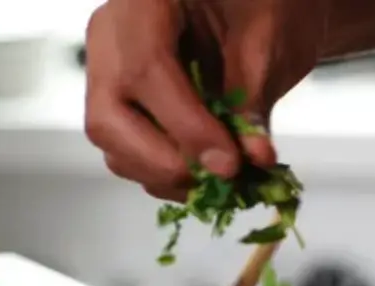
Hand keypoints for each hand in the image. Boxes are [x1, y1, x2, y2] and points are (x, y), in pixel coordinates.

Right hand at [83, 0, 328, 200]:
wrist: (252, 8)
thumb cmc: (259, 7)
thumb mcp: (266, 40)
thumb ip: (253, 99)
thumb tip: (254, 157)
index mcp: (144, 0)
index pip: (145, 70)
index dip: (186, 127)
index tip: (228, 163)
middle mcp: (112, 35)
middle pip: (108, 117)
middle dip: (163, 162)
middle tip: (218, 177)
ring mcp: (107, 70)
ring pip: (111, 140)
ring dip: (164, 174)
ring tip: (218, 179)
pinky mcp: (118, 101)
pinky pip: (123, 149)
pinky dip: (163, 172)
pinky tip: (204, 172)